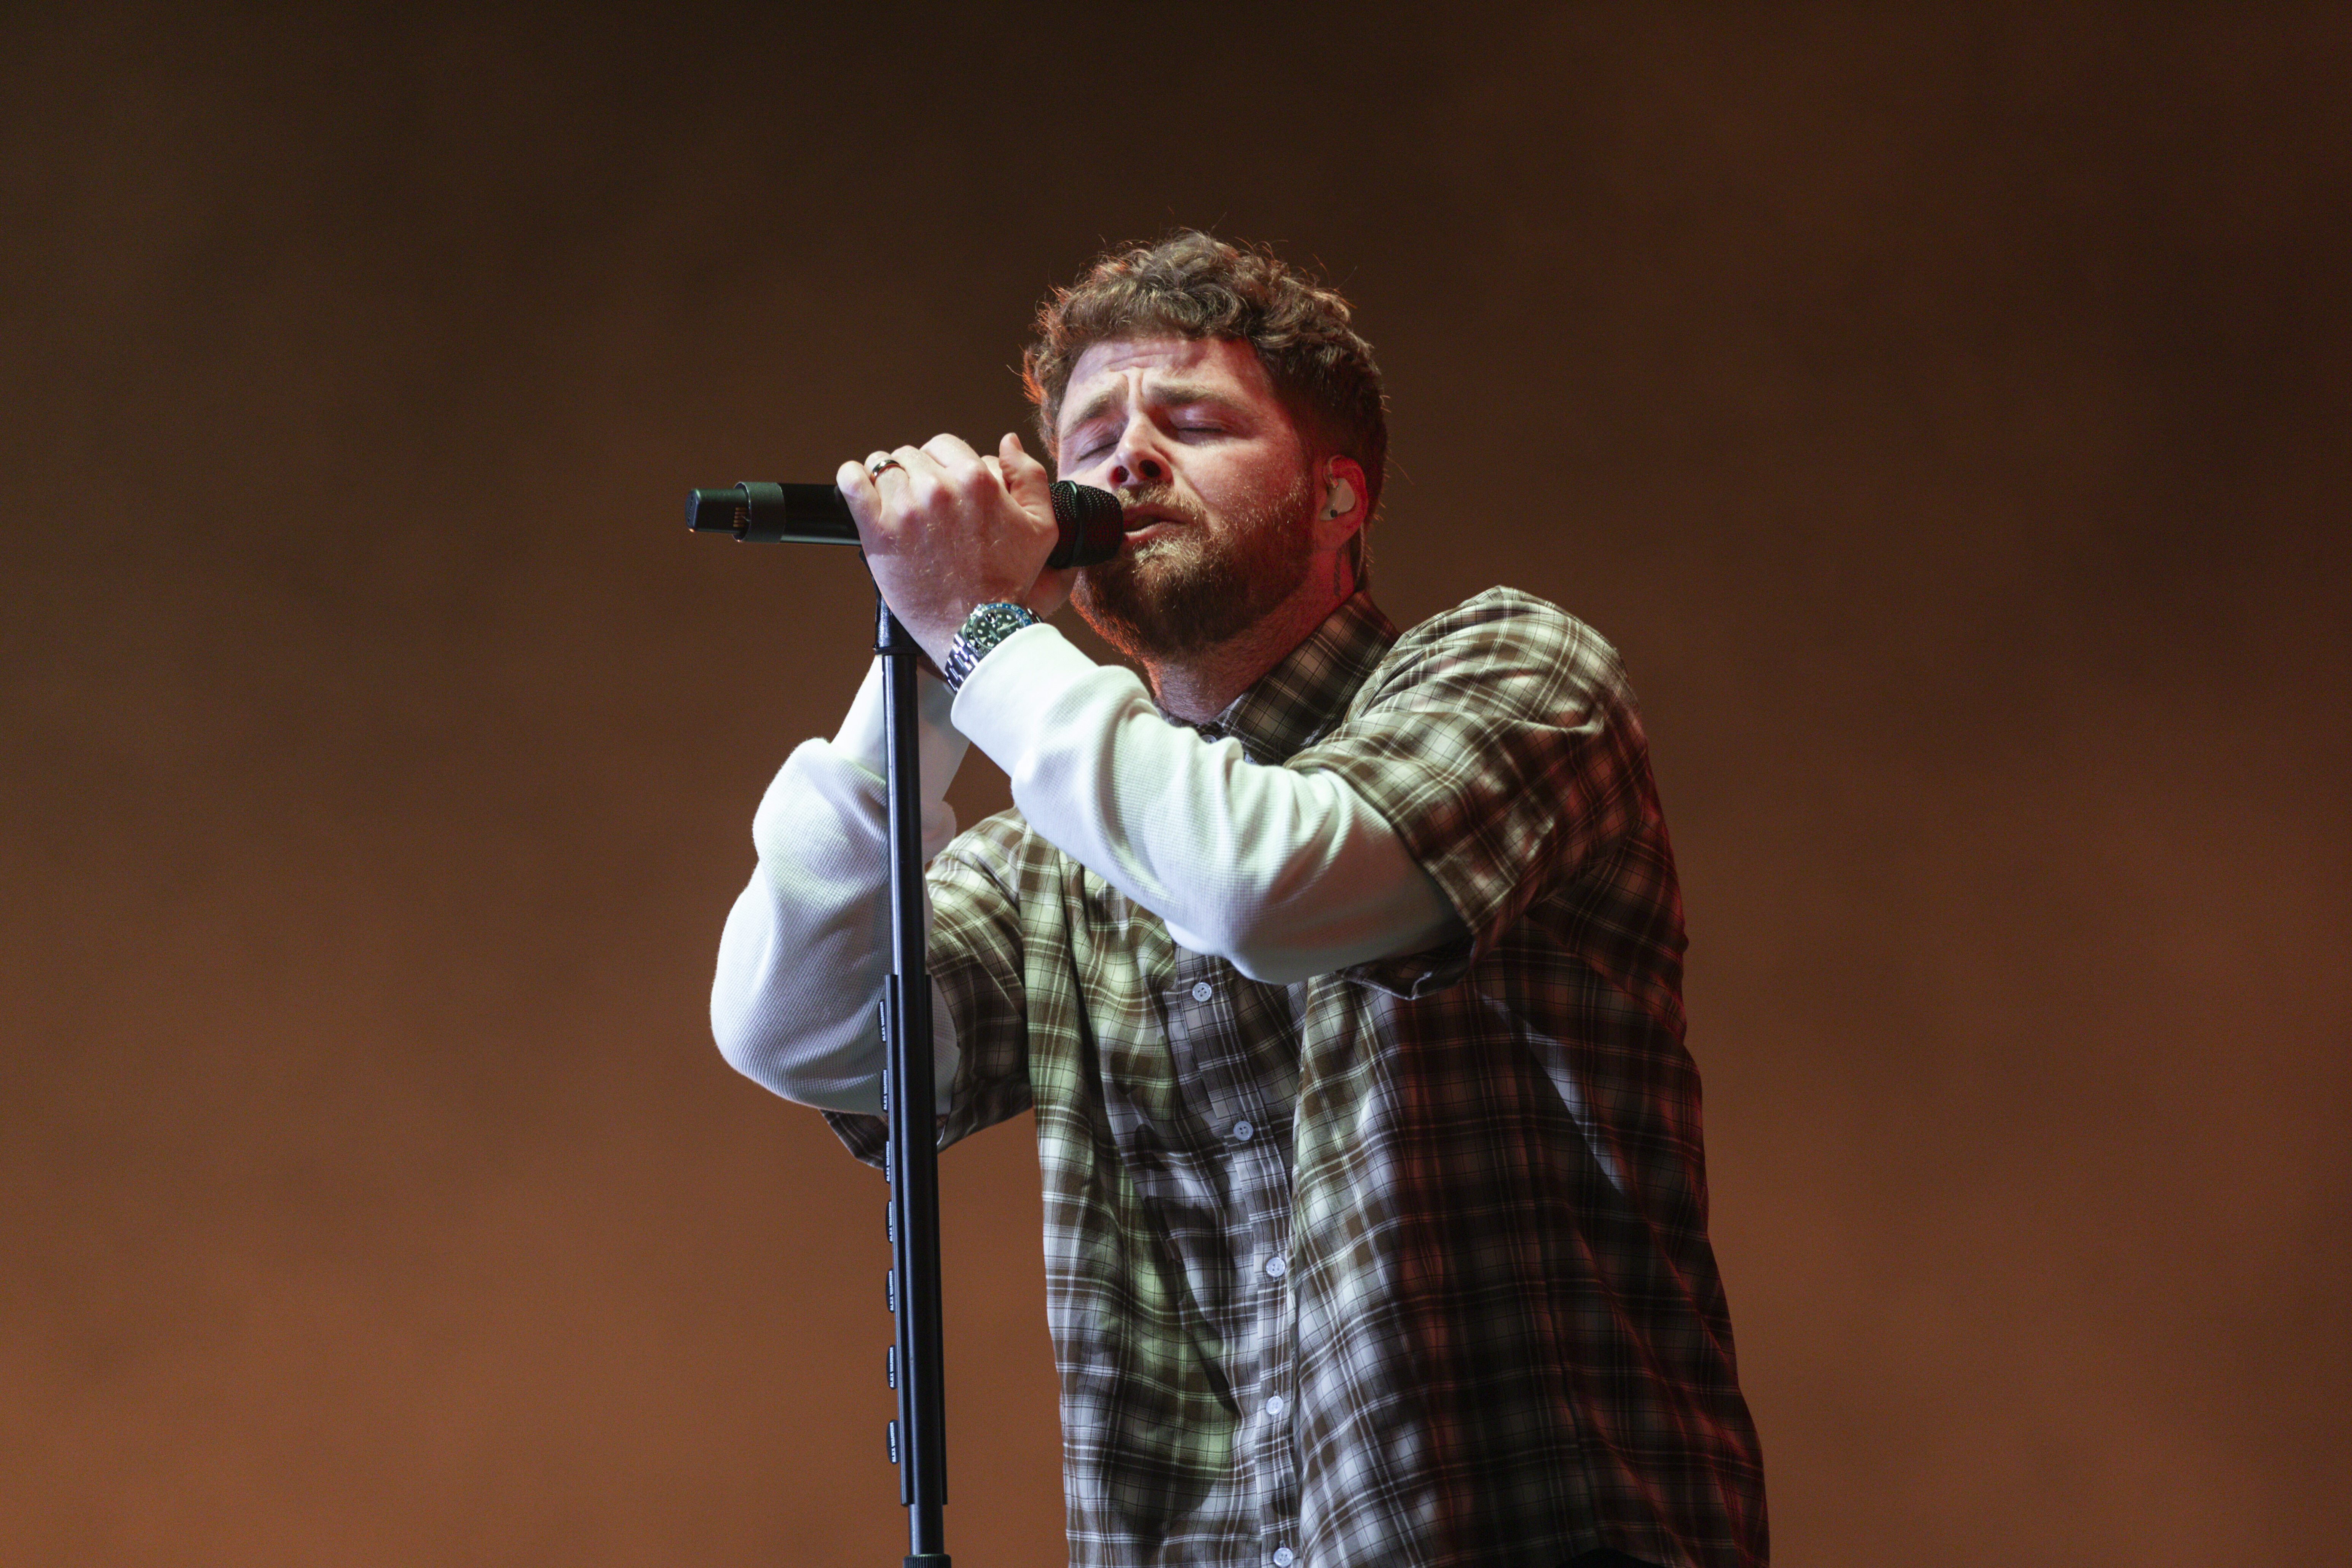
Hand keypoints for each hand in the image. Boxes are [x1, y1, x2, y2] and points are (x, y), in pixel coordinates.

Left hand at [835, 432, 1076, 668]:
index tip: (943, 488)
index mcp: (977, 480)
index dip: (943, 465)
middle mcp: (940, 488)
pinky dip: (853, 480)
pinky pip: (851, 481)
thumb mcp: (1041, 528)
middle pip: (913, 455)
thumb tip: (1008, 442)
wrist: (976, 627)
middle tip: (924, 507)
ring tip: (898, 508)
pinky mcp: (877, 529)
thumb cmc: (1007, 582)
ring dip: (888, 482)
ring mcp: (906, 507)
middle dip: (917, 475)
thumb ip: (1030, 477)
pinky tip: (861, 491)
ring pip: (884, 467)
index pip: (945, 445)